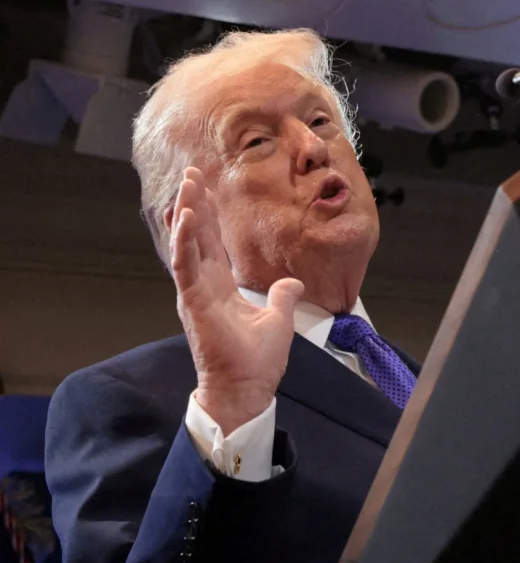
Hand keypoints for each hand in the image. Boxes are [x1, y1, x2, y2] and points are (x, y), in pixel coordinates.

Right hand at [169, 167, 303, 434]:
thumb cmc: (256, 361)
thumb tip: (292, 282)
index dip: (208, 216)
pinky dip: (185, 241)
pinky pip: (187, 266)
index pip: (212, 244)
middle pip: (197, 236)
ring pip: (187, 245)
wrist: (247, 389)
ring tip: (185, 186)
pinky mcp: (194, 303)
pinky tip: (184, 218)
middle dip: (194, 204)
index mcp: (221, 287)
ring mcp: (196, 294)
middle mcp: (204, 286)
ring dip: (186, 214)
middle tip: (191, 174)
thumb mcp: (278, 320)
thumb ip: (282, 297)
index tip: (205, 189)